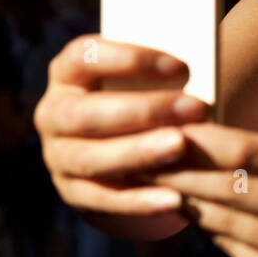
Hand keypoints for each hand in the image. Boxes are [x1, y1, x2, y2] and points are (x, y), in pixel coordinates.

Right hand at [33, 35, 208, 215]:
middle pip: (84, 113)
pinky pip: (101, 199)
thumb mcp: (150, 76)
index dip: (130, 59)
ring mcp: (59, 155)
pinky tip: (173, 198)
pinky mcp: (74, 191)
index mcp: (69, 72)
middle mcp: (55, 112)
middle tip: (197, 108)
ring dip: (137, 153)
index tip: (183, 67)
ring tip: (182, 146)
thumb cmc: (149, 94)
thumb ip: (169, 70)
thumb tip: (202, 68)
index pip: (84, 56)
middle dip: (142, 111)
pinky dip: (137, 200)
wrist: (132, 145)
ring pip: (89, 158)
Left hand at [144, 123, 257, 256]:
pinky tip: (191, 214)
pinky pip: (238, 252)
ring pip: (229, 221)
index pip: (250, 150)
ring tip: (155, 183)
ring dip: (186, 200)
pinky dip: (209, 230)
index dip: (200, 141)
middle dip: (181, 169)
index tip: (164, 127)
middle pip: (233, 185)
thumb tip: (202, 140)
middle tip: (142, 155)